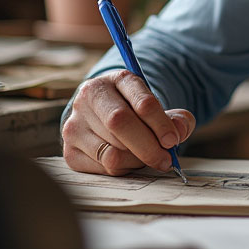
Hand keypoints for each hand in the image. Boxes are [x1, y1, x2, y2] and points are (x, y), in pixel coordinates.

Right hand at [62, 71, 195, 176]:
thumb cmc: (136, 112)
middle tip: (165, 160)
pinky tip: (129, 161)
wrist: (103, 117)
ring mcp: (75, 123)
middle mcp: (90, 96)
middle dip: (148, 147)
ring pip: (111, 150)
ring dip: (136, 160)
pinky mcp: (70, 150)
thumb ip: (177, 118)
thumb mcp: (159, 108)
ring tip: (146, 157)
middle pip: (121, 124)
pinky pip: (102, 167)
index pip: (142, 102)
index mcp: (118, 79)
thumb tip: (179, 131)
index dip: (160, 124)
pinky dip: (122, 169)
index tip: (172, 141)